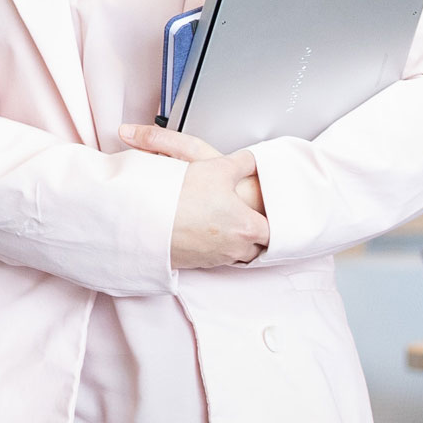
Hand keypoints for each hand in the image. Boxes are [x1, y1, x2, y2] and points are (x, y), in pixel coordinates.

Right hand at [121, 123, 270, 268]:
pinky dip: (211, 246)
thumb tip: (251, 160)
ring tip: (223, 223)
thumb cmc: (182, 197)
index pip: (276, 233)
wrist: (145, 218)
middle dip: (255, 234)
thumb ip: (242, 163)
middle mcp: (234, 247)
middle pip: (257, 247)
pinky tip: (201, 230)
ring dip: (232, 241)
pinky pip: (211, 256)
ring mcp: (214, 257)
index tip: (272, 216)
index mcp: (248, 227)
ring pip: (234, 253)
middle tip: (249, 218)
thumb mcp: (216, 166)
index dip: (276, 224)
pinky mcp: (194, 261)